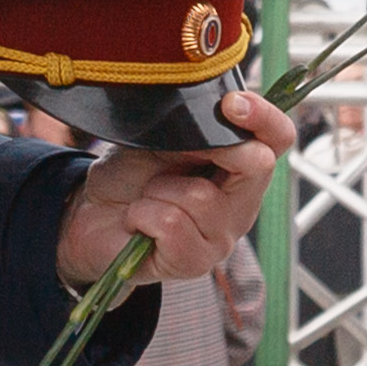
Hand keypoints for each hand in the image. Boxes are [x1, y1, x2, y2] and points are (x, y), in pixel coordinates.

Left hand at [56, 88, 291, 290]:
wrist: (89, 216)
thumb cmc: (130, 177)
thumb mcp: (162, 138)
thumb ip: (196, 128)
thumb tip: (218, 118)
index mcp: (239, 169)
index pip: (278, 139)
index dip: (265, 117)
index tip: (232, 103)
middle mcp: (240, 205)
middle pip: (256, 166)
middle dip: (209, 149)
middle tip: (170, 155)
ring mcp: (220, 237)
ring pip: (201, 197)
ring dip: (158, 190)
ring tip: (147, 198)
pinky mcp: (194, 262)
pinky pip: (172, 224)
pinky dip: (143, 215)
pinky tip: (138, 222)